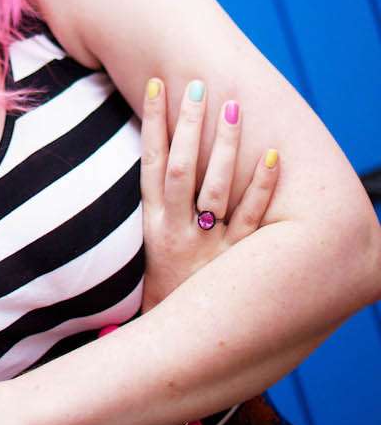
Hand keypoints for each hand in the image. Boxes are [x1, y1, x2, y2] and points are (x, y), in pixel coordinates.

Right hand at [140, 77, 278, 311]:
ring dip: (225, 145)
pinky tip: (273, 156)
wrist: (179, 339)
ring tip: (232, 107)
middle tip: (197, 85)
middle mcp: (177, 230)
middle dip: (188, 125)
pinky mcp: (239, 260)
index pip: (150, 161)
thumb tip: (160, 149)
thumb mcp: (152, 240)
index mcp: (153, 222)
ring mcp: (208, 244)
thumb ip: (160, 199)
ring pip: (216, 187)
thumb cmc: (166, 279)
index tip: (157, 85)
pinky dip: (263, 186)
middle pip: (181, 168)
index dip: (153, 123)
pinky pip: (253, 217)